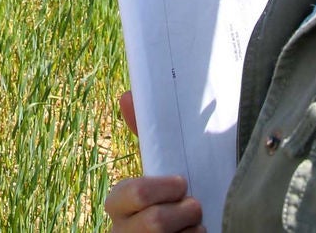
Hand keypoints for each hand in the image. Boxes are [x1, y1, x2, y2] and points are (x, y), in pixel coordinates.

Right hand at [104, 94, 201, 231]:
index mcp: (118, 204)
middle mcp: (122, 231)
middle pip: (155, 222)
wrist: (184, 229)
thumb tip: (127, 96)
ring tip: (197, 223)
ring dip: (193, 229)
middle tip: (194, 205)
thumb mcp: (156, 171)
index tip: (181, 182)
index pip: (134, 192)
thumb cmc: (168, 198)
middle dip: (183, 211)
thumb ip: (145, 136)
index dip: (162, 188)